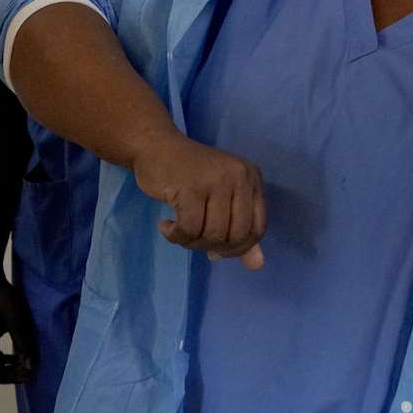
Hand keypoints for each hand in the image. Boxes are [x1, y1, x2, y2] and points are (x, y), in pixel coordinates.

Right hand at [0, 273, 36, 383]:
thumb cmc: (2, 297)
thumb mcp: (17, 321)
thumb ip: (23, 344)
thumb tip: (29, 365)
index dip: (13, 377)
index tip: (30, 373)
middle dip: (8, 375)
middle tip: (27, 371)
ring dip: (4, 367)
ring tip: (23, 363)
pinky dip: (0, 359)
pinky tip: (14, 353)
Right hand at [131, 131, 265, 267]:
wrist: (154, 147)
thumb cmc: (188, 175)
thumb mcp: (220, 200)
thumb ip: (240, 232)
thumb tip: (256, 266)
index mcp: (251, 178)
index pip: (258, 228)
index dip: (238, 248)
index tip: (216, 250)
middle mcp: (239, 176)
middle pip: (236, 235)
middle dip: (212, 247)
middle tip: (193, 238)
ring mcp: (215, 180)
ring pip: (213, 234)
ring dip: (191, 242)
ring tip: (178, 230)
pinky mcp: (190, 186)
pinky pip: (189, 229)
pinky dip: (176, 236)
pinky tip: (166, 225)